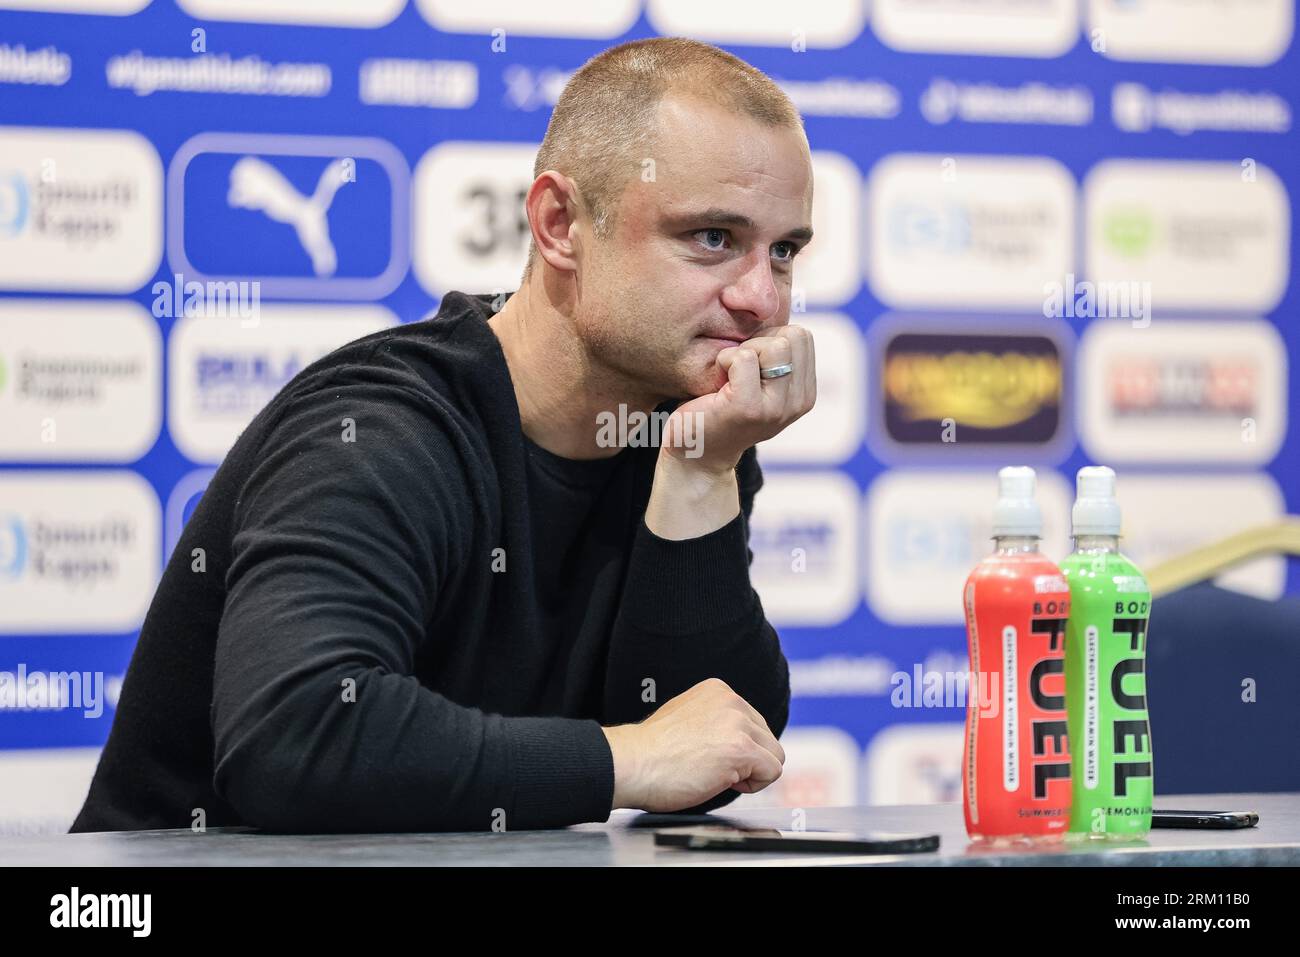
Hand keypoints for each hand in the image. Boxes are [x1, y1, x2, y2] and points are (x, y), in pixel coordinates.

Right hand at [601, 678, 784, 811]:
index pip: (752, 723)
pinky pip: (772, 771)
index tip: (710, 756)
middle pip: (767, 738)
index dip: (736, 748)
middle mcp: (732, 701)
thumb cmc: (651, 752)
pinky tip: (724, 782)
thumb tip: (735, 739)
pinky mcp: (742, 749)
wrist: (633, 763)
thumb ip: (715, 721)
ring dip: (751, 772)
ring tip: (718, 775)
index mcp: (718, 690)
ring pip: (774, 755)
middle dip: (747, 759)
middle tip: (714, 769)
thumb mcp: (687, 718)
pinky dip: (753, 785)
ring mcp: (738, 723)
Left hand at [663, 325, 816, 474]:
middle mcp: (798, 403)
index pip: (802, 335)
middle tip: (738, 370)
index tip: (751, 365)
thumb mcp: (760, 382)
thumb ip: (776, 355)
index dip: (771, 338)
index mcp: (805, 394)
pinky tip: (716, 384)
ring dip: (742, 352)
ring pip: (772, 344)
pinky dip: (723, 361)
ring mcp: (776, 408)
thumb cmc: (721, 408)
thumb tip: (773, 303)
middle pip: (792, 335)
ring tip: (729, 378)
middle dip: (759, 342)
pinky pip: (742, 357)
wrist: (696, 453)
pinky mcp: (748, 408)